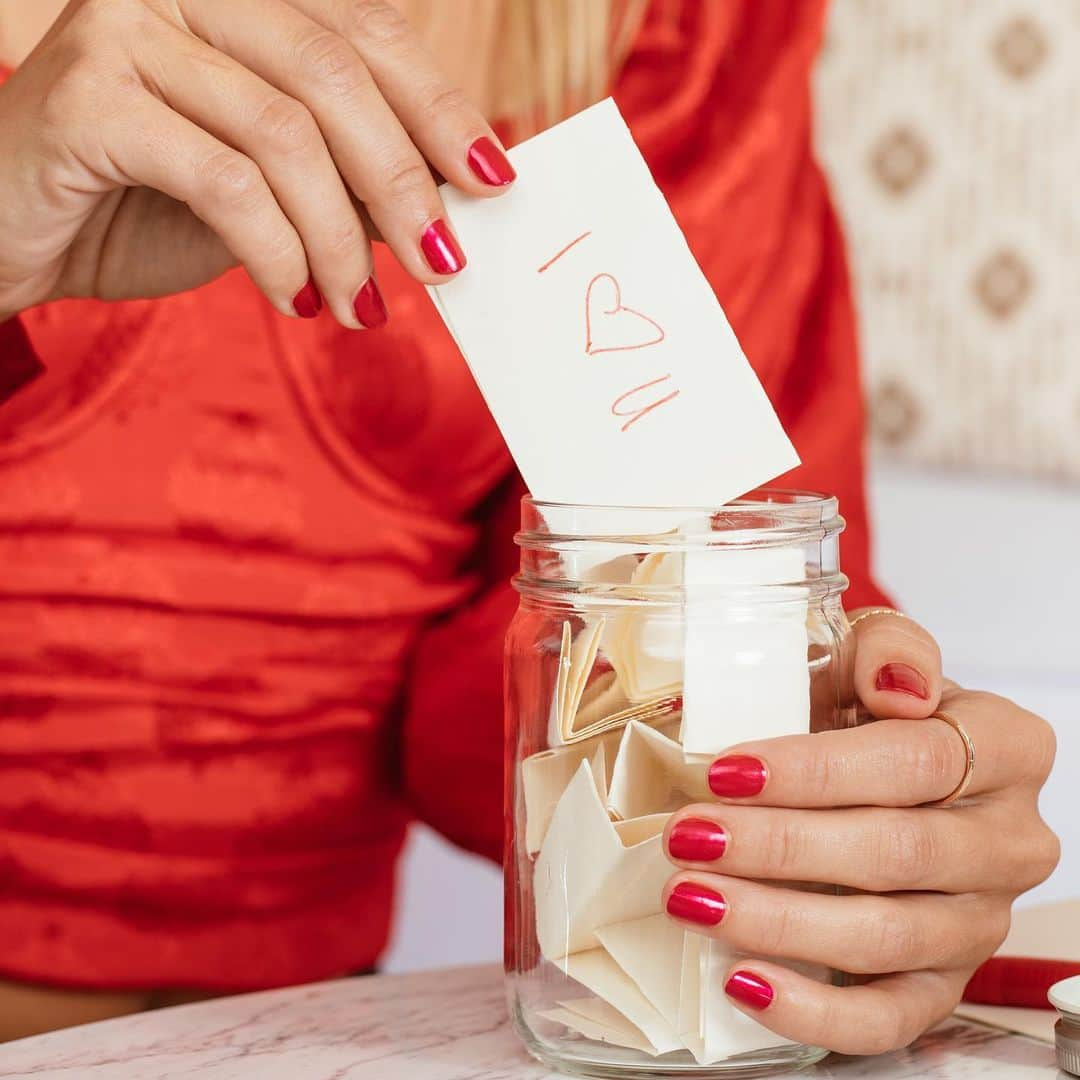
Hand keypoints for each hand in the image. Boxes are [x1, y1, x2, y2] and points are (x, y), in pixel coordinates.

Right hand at [0, 0, 513, 326]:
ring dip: (339, 239)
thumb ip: (345, 175)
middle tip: (444, 264)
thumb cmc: (150, 204)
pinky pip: (223, 179)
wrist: (17, 232)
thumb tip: (444, 205)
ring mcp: (130, 24)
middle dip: (404, 182)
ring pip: (285, 133)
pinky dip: (275, 250)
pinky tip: (292, 300)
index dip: (440, 107)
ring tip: (357, 306)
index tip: (494, 180)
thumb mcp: (271, 187)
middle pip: (336, 74)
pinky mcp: (89, 90)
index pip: (366, 35)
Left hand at [661, 611, 1059, 1054]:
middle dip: (780, 848)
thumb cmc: (864, 707)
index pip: (917, 761)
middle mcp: (1009, 838)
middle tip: (689, 838)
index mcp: (1004, 745)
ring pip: (888, 937)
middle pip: (898, 852)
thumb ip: (886, 648)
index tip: (727, 772)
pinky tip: (745, 982)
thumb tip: (898, 686)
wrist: (875, 767)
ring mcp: (981, 919)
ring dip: (779, 921)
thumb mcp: (866, 653)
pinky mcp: (944, 982)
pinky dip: (815, 1010)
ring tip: (693, 897)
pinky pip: (890, 1017)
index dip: (816, 771)